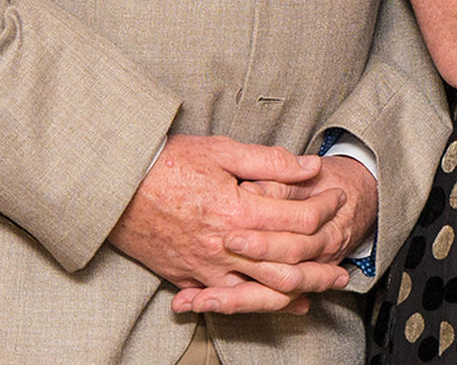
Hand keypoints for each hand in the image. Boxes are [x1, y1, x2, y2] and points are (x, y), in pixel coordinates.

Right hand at [173, 155, 379, 314]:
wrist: (113, 186)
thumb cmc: (167, 163)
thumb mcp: (221, 150)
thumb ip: (270, 162)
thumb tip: (310, 167)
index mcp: (237, 209)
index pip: (297, 218)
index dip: (325, 209)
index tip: (339, 198)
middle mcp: (224, 245)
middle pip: (286, 264)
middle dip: (320, 265)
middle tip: (343, 266)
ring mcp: (204, 266)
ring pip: (259, 291)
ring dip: (294, 293)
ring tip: (318, 292)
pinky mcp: (186, 277)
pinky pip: (226, 300)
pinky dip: (254, 306)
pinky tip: (273, 306)